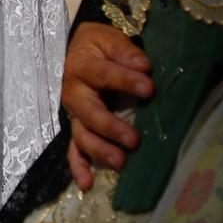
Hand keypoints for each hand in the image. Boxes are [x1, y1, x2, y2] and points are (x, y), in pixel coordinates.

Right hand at [61, 22, 154, 190]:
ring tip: (120, 162)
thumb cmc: (97, 45)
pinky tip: (87, 184)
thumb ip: (125, 51)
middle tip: (133, 140)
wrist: (76, 50)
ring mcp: (73, 113)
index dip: (126, 81)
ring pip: (81, 135)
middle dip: (110, 127)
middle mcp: (73, 92)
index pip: (104, 74)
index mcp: (81, 67)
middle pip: (89, 112)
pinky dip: (78, 167)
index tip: (149, 88)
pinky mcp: (75, 127)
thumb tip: (144, 66)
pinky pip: (73, 149)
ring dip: (99, 150)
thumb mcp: (109, 39)